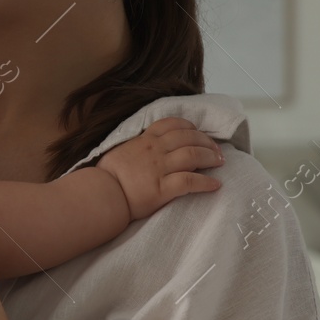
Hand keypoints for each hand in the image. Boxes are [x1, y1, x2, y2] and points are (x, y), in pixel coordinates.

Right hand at [97, 117, 222, 218]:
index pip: (172, 124)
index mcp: (144, 140)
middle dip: (207, 142)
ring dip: (211, 157)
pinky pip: (190, 181)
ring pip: (193, 155)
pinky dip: (206, 183)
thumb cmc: (106, 176)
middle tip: (217, 151)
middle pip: (189, 138)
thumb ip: (136, 148)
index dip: (190, 127)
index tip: (199, 134)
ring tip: (220, 163)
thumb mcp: (119, 152)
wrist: (100, 195)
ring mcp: (159, 168)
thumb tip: (146, 148)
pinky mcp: (162, 188)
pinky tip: (215, 185)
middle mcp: (154, 150)